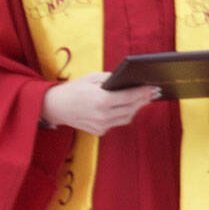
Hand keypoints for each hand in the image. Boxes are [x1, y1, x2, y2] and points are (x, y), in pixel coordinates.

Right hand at [41, 72, 158, 135]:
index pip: (129, 97)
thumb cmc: (73, 89)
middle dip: (143, 100)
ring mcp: (101, 125)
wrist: (55, 106)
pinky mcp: (99, 131)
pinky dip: (123, 114)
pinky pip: (116, 122)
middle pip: (131, 108)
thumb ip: (110, 79)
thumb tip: (128, 80)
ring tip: (142, 99)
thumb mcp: (90, 78)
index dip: (143, 92)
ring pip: (127, 118)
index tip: (153, 88)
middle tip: (153, 93)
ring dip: (136, 108)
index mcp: (101, 100)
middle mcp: (103, 115)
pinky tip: (126, 107)